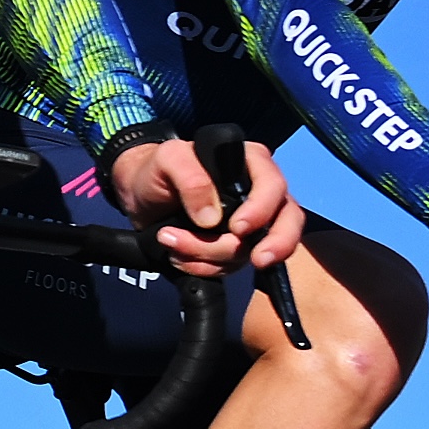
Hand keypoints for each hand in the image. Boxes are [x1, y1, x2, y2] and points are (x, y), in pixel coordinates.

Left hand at [105, 139, 304, 275]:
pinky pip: (232, 266)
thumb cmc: (158, 169)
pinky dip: (206, 268)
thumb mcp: (168, 159)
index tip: (238, 228)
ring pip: (253, 250)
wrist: (140, 197)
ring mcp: (251, 224)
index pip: (273, 185)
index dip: (262, 209)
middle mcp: (258, 193)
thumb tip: (212, 218)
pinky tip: (180, 257)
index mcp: (250, 163)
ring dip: (213, 257)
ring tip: (173, 244)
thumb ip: (190, 177)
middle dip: (276, 244)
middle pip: (288, 221)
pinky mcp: (235, 248)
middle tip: (256, 260)